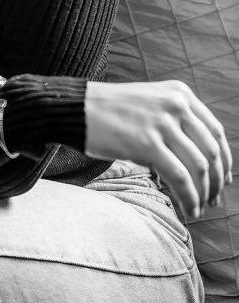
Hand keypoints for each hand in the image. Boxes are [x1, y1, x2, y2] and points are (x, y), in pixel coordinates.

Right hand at [85, 79, 232, 218]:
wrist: (78, 108)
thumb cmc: (110, 109)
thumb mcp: (151, 101)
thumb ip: (176, 119)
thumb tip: (199, 156)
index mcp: (180, 93)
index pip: (216, 131)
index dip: (224, 160)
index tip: (223, 179)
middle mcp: (176, 105)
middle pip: (211, 150)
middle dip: (215, 180)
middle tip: (213, 199)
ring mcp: (163, 124)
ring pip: (199, 166)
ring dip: (204, 193)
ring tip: (200, 207)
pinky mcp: (148, 143)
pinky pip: (180, 177)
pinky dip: (189, 198)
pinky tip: (189, 209)